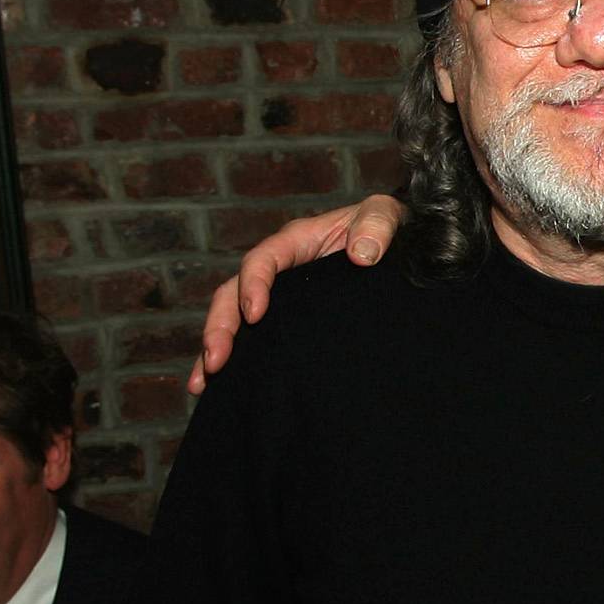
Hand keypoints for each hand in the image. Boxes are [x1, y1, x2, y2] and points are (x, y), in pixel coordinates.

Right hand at [188, 195, 408, 392]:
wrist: (400, 246)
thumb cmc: (386, 226)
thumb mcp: (385, 215)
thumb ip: (376, 225)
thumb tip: (363, 254)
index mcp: (296, 242)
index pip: (262, 260)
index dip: (253, 285)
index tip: (255, 315)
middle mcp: (279, 268)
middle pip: (233, 293)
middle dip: (220, 326)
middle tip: (216, 360)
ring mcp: (279, 295)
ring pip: (233, 319)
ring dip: (215, 348)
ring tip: (203, 382)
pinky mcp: (287, 319)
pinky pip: (253, 337)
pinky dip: (235, 360)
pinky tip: (219, 388)